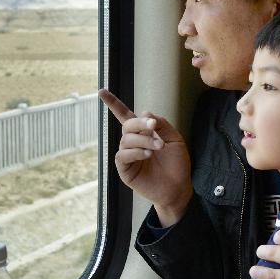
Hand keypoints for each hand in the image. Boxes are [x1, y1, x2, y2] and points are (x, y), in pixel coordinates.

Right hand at [98, 89, 190, 224]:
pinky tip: (147, 154)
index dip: (113, 103)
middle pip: (127, 125)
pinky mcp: (125, 170)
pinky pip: (123, 155)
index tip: (101, 91)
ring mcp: (128, 156)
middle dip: (140, 124)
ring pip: (126, 140)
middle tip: (154, 126)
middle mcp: (133, 142)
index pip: (125, 115)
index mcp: (143, 133)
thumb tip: (144, 112)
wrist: (178, 187)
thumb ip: (162, 124)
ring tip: (158, 147)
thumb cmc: (177, 164)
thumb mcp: (175, 139)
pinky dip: (135, 152)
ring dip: (143, 140)